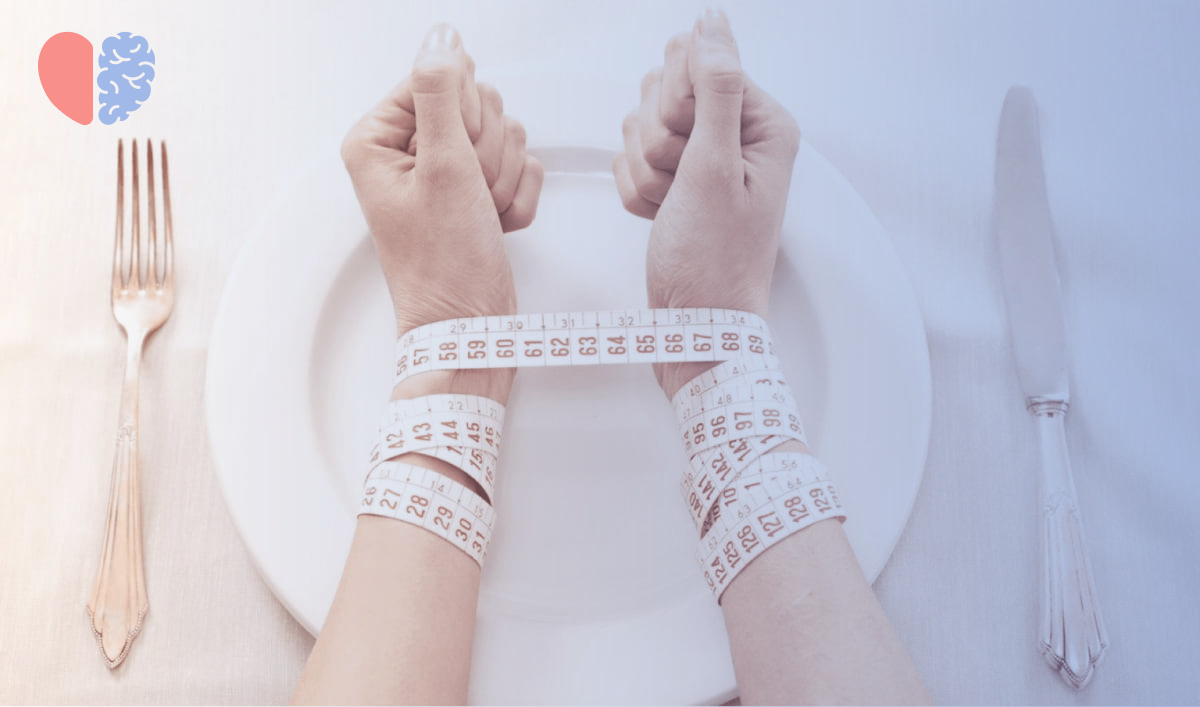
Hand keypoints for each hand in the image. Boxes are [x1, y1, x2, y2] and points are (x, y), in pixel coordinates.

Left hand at [341, 25, 543, 402]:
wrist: (470, 326)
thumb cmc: (444, 263)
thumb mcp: (443, 168)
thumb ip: (442, 93)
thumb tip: (442, 39)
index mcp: (378, 139)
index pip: (439, 79)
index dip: (462, 115)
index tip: (457, 156)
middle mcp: (409, 152)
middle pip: (476, 104)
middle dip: (487, 153)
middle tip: (469, 193)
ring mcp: (447, 173)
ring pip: (505, 135)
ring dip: (505, 179)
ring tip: (481, 216)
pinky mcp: (478, 193)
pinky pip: (520, 168)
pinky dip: (517, 199)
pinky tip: (496, 226)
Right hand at [614, 10, 799, 396]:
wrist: (694, 324)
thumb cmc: (714, 258)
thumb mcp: (716, 166)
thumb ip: (715, 86)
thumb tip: (713, 23)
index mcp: (761, 122)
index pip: (696, 62)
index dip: (679, 104)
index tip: (691, 147)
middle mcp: (734, 135)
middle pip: (663, 91)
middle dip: (658, 141)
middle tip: (683, 184)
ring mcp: (701, 159)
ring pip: (639, 126)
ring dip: (645, 171)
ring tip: (674, 207)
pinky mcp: (673, 181)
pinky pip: (629, 160)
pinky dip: (637, 191)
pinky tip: (661, 218)